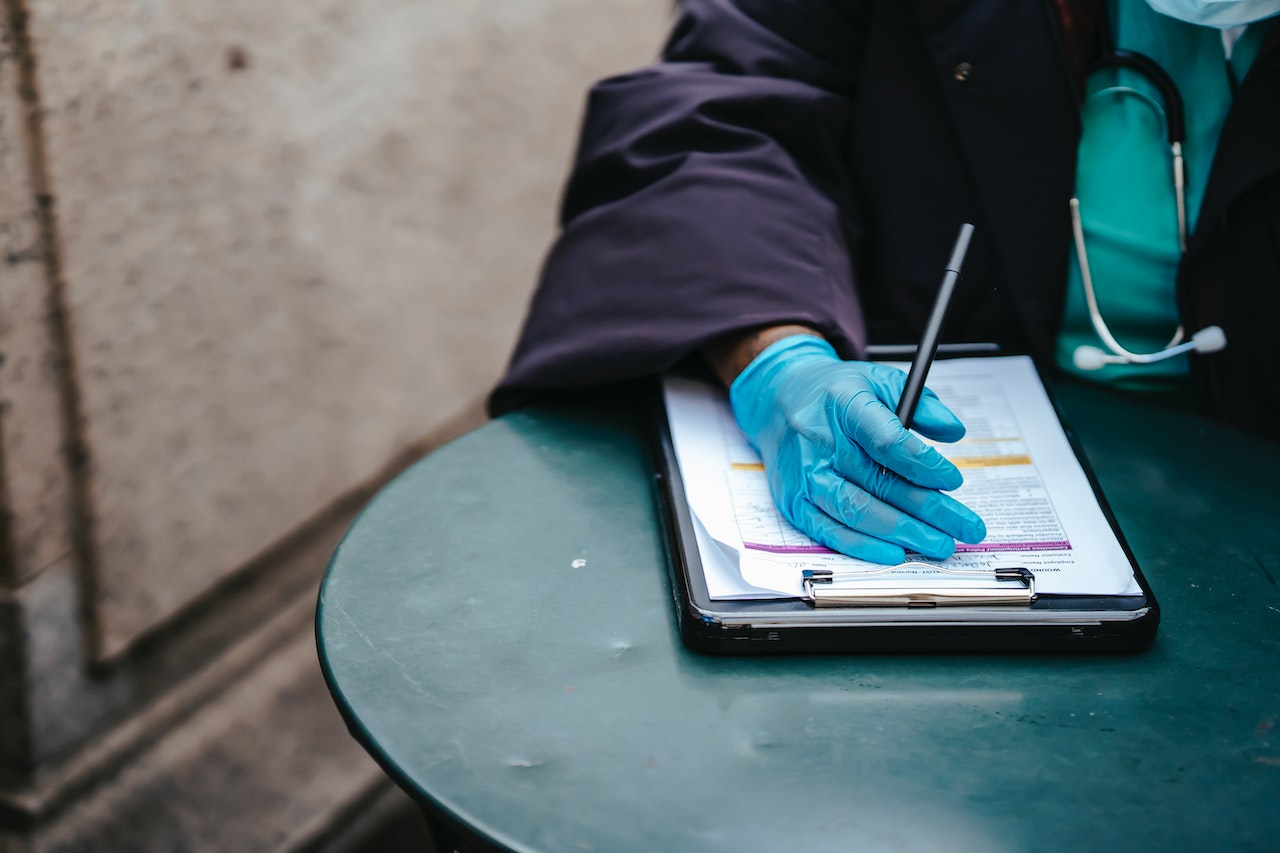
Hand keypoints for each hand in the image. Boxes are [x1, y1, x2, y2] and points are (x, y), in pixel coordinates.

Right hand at [729, 334, 985, 563]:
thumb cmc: (834, 394)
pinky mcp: (792, 500)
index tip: (953, 480)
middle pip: (879, 483)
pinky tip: (894, 552)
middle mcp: (820, 441)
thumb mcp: (880, 380)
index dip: (924, 465)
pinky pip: (828, 530)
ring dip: (902, 533)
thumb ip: (921, 403)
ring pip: (856, 511)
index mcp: (844, 404)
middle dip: (929, 510)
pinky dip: (862, 546)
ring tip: (938, 544)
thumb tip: (953, 431)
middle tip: (965, 527)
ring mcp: (803, 474)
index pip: (887, 441)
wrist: (777, 400)